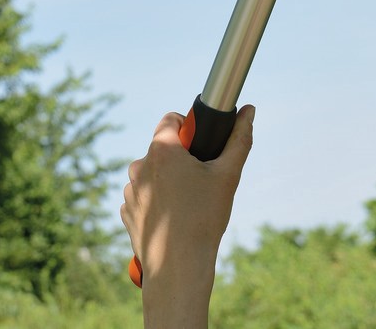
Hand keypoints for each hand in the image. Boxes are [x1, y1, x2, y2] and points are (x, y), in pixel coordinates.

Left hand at [121, 105, 254, 328]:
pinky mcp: (127, 212)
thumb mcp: (228, 174)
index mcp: (162, 151)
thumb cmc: (204, 216)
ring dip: (167, 177)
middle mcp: (139, 167)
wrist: (178, 265)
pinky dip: (157, 198)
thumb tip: (249, 111)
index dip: (189, 126)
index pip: (170, 119)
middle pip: (163, 147)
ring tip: (188, 200)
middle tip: (201, 177)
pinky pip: (144, 194)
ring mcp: (130, 192)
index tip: (203, 144)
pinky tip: (174, 215)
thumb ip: (239, 138)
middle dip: (181, 156)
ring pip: (152, 172)